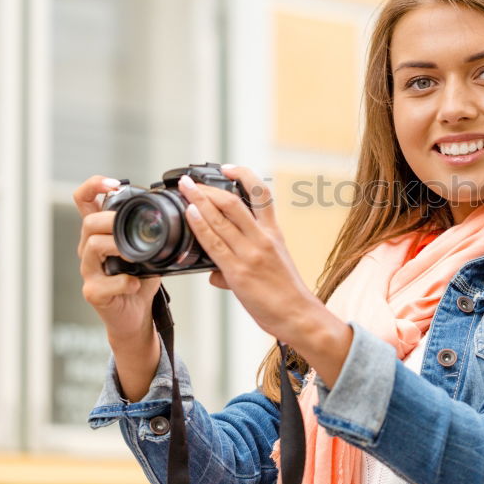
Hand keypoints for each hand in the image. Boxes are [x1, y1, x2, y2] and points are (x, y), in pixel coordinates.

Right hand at [73, 175, 161, 346]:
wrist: (135, 315)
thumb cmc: (140, 280)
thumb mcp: (149, 249)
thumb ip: (152, 230)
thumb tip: (178, 209)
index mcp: (100, 233)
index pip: (84, 200)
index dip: (93, 186)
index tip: (113, 183)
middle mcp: (88, 248)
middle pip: (88, 222)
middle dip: (112, 220)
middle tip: (134, 228)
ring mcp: (88, 271)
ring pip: (92, 246)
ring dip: (118, 247)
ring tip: (135, 255)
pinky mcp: (93, 292)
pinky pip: (106, 282)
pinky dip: (126, 282)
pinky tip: (136, 284)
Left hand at [178, 166, 318, 340]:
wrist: (298, 315)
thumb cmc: (286, 293)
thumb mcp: (271, 267)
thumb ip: (242, 262)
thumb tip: (215, 272)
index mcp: (273, 233)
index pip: (261, 195)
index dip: (244, 176)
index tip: (227, 168)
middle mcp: (263, 238)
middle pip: (234, 201)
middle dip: (208, 188)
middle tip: (189, 181)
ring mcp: (250, 253)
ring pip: (222, 218)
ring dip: (199, 200)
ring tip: (184, 189)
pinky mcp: (239, 272)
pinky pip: (215, 243)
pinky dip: (200, 225)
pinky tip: (190, 214)